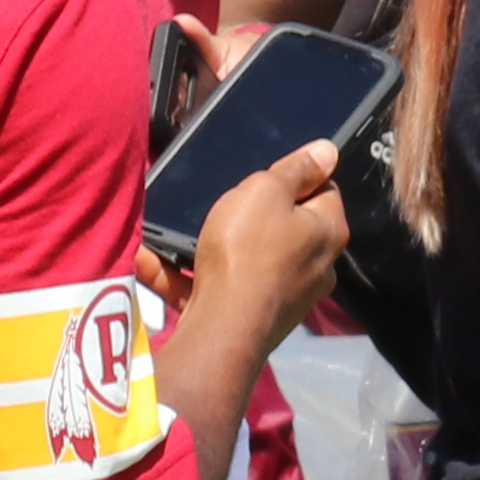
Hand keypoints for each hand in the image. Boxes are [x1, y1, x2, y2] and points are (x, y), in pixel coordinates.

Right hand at [159, 140, 349, 401]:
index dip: (294, 178)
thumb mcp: (265, 191)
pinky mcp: (250, 321)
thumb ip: (295, 170)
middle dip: (249, 214)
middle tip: (222, 202)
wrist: (221, 329)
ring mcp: (284, 298)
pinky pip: (216, 289)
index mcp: (327, 232)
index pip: (323, 191)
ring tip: (175, 231)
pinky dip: (185, 278)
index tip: (264, 176)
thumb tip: (329, 151)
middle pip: (283, 227)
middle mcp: (316, 268)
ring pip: (245, 261)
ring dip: (207, 247)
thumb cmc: (247, 249)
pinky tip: (150, 262)